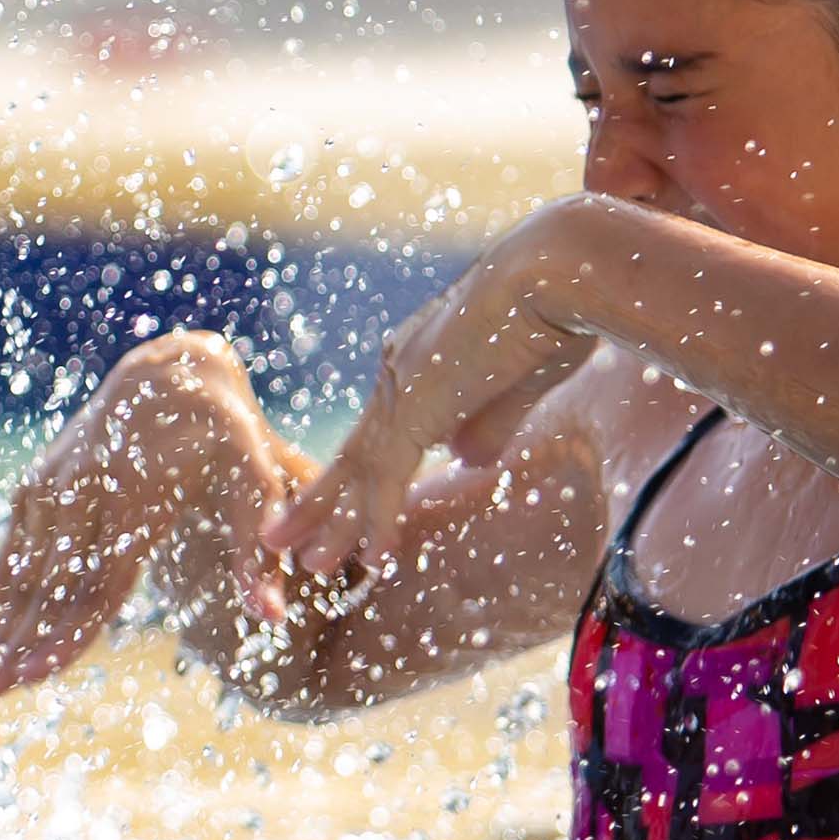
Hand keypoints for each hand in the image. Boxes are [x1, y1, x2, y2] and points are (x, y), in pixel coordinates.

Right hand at [0, 330, 316, 697]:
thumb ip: (255, 555)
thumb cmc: (224, 441)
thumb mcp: (255, 482)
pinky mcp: (35, 486)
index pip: (98, 576)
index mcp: (136, 492)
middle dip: (20, 641)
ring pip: (22, 570)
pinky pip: (12, 552)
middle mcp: (83, 487)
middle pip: (50, 581)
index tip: (40, 673)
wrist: (170, 377)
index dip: (68, 628)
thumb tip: (272, 620)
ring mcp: (51, 484)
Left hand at [265, 205, 600, 592]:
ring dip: (335, 523)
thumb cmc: (553, 314)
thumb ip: (487, 425)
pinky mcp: (418, 407)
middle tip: (282, 538)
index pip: (380, 429)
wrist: (556, 274)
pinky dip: (380, 522)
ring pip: (360, 471)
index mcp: (418, 360)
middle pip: (353, 451)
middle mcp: (398, 371)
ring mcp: (403, 388)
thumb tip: (464, 461)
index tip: (344, 506)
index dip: (360, 473)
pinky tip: (373, 561)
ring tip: (307, 565)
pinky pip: (391, 478)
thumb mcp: (517, 385)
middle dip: (319, 500)